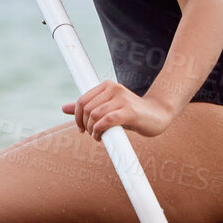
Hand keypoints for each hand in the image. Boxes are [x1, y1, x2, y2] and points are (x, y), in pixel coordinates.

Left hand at [63, 81, 177, 139]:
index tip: (81, 128)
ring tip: (97, 136)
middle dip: (85, 124)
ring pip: (95, 115)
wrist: (158, 115)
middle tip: (91, 134)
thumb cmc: (131, 113)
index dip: (77, 116)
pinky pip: (107, 120)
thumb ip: (88, 108)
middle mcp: (114, 88)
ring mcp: (122, 99)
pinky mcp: (130, 111)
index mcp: (107, 86)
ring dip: (92, 130)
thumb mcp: (107, 109)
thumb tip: (63, 108)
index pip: (82, 100)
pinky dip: (99, 131)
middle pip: (87, 108)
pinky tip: (101, 137)